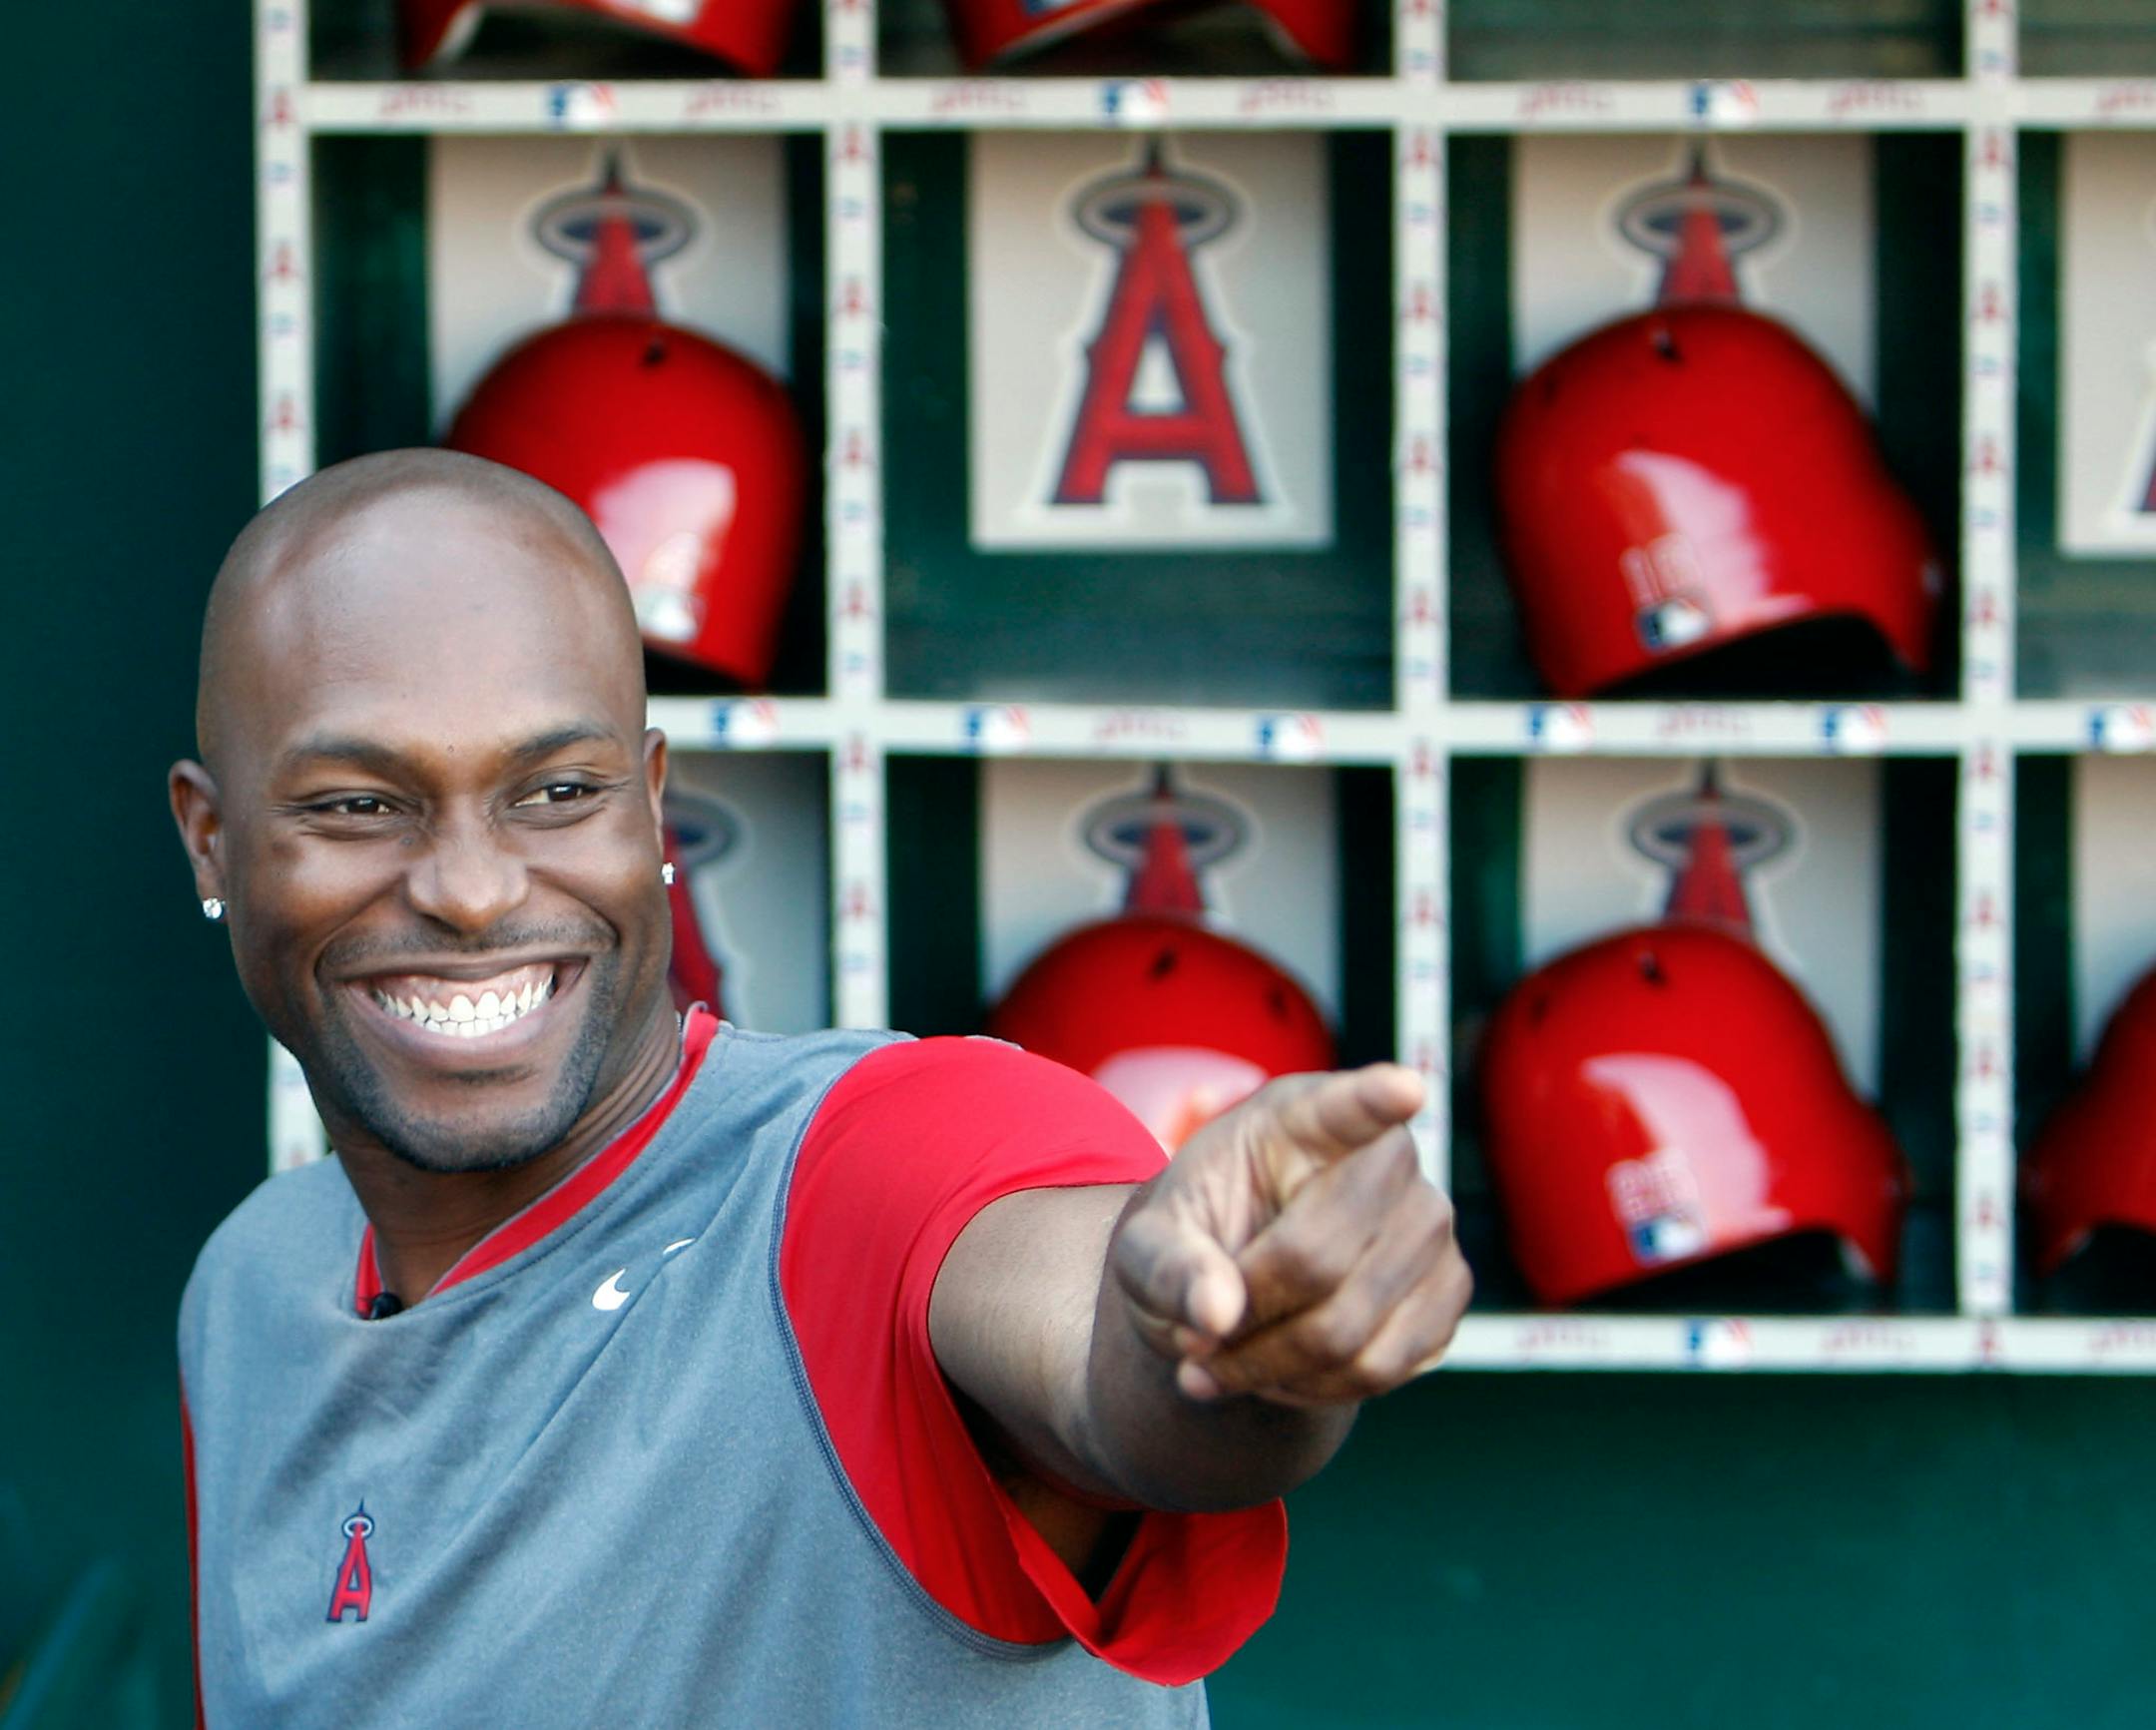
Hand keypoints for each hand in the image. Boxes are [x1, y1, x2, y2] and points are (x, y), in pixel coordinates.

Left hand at [1108, 1066, 1471, 1408]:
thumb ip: (1168, 1269)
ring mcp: (1430, 1222)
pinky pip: (1385, 1367)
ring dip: (1272, 1369)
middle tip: (1192, 1345)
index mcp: (1300, 1117)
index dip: (1376, 1097)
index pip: (1347, 1104)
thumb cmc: (1192, 1241)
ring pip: (1352, 1331)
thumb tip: (1215, 1316)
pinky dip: (1318, 1389)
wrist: (1238, 1283)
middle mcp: (1387, 1157)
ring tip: (1223, 1364)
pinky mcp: (1448, 1289)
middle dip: (1245, 1323)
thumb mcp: (1147, 1246)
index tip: (1402, 1090)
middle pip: (1318, 1261)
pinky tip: (1278, 1372)